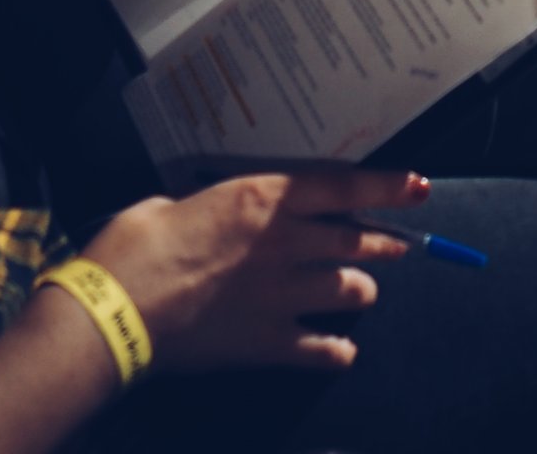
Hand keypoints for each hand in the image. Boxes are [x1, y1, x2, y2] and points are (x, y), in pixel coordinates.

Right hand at [85, 169, 427, 371]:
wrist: (118, 309)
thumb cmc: (137, 244)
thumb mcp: (179, 200)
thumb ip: (215, 204)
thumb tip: (216, 208)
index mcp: (261, 197)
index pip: (342, 188)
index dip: (385, 188)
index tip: (418, 186)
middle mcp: (283, 243)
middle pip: (356, 241)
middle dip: (381, 242)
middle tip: (393, 244)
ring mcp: (282, 296)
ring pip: (350, 292)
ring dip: (359, 291)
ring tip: (356, 292)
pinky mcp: (271, 344)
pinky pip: (326, 349)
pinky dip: (338, 349)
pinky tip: (338, 349)